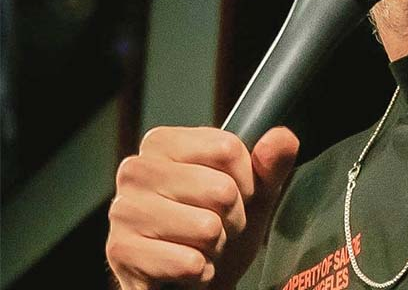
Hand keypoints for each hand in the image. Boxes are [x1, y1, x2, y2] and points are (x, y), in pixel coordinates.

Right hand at [106, 125, 298, 288]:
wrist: (195, 278)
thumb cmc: (221, 225)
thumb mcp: (255, 191)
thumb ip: (273, 162)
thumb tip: (280, 138)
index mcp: (163, 143)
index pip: (228, 148)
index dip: (247, 180)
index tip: (236, 194)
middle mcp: (136, 170)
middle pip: (221, 189)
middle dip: (233, 218)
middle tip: (215, 226)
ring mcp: (123, 211)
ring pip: (206, 228)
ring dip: (216, 246)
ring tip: (199, 245)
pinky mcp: (121, 251)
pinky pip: (189, 263)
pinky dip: (200, 272)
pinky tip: (186, 268)